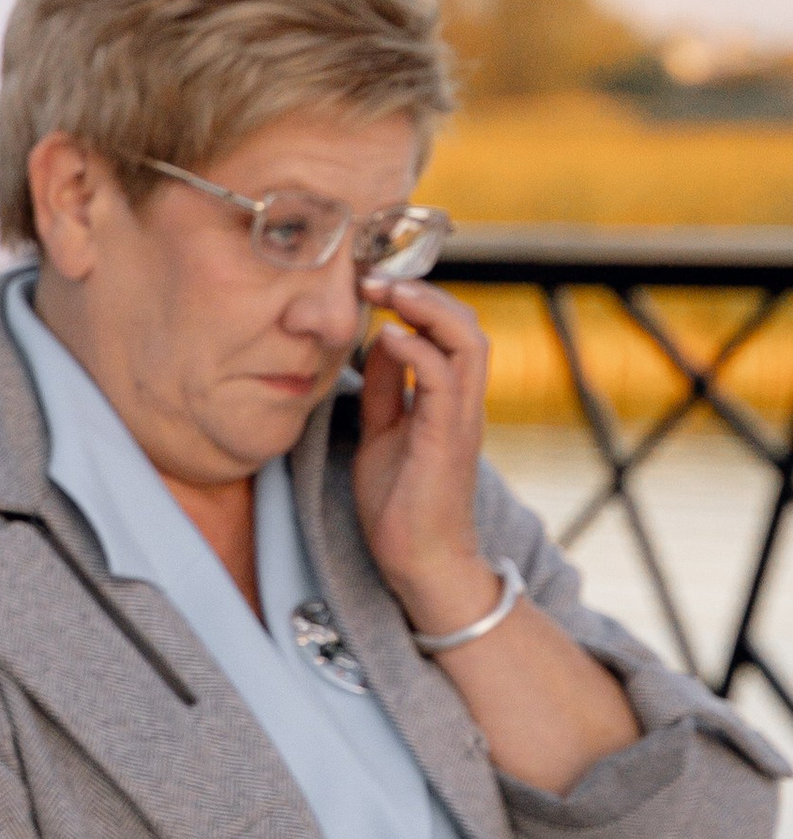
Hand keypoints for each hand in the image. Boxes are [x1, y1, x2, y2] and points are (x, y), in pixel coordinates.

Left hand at [350, 275, 497, 631]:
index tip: (371, 279)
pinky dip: (418, 352)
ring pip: (467, 342)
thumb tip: (378, 342)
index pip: (447, 330)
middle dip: (422, 291)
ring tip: (387, 290)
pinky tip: (389, 339)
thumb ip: (384, 390)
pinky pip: (443, 381)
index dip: (416, 298)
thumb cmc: (400, 505)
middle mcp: (461, 403)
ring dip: (426, 309)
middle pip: (465, 325)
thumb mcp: (382, 433)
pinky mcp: (448, 440)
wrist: (418, 564)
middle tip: (374, 274)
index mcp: (447, 399)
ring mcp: (459, 419)